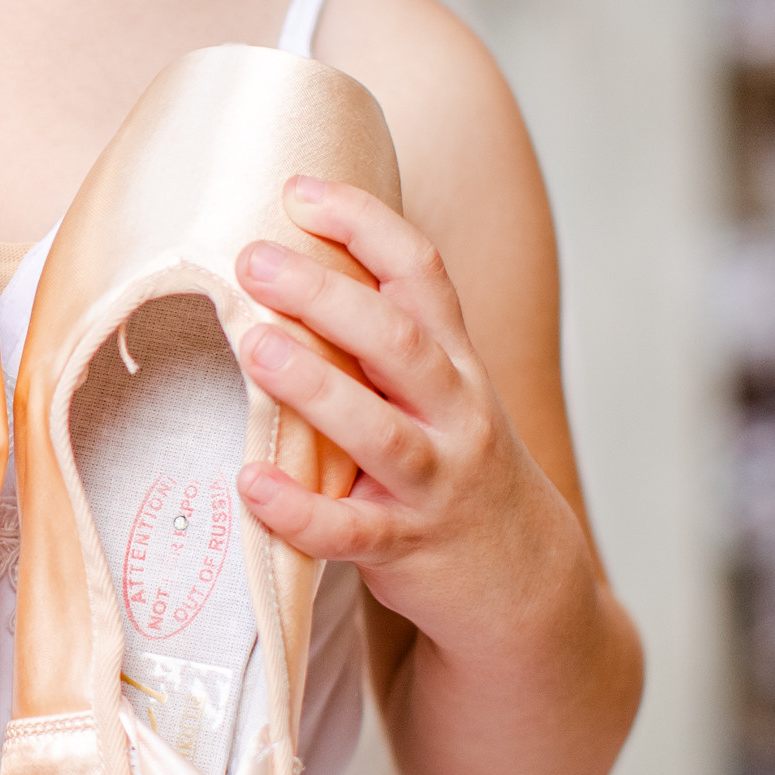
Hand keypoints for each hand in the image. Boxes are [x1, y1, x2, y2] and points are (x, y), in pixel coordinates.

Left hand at [233, 178, 584, 654]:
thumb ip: (384, 340)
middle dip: (327, 295)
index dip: (364, 224)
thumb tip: (289, 261)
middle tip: (254, 261)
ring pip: (379, 431)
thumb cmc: (455, 469)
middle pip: (398, 341)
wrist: (525, 585)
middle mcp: (455, 413)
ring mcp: (436, 483)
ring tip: (254, 348)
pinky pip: (350, 531)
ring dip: (315, 388)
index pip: (419, 273)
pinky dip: (299, 509)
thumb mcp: (441, 394)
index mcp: (455, 362)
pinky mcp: (409, 549)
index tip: (298, 189)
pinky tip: (250, 484)